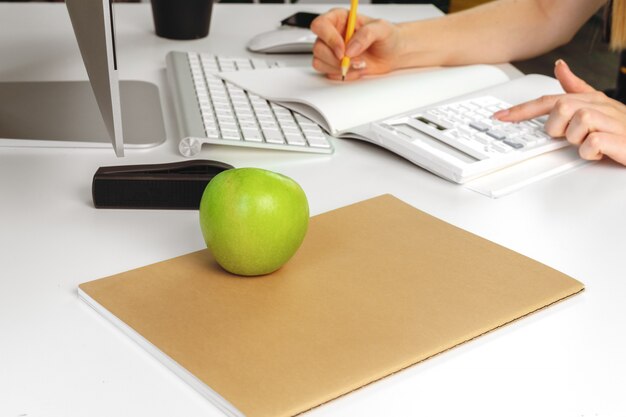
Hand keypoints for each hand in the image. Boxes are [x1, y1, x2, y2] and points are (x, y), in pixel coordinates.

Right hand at [310, 8, 402, 80]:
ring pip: (320, 61)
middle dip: (336, 59)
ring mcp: (331, 51)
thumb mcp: (382, 29)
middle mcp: (332, 34)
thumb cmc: (387, 36)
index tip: (343, 51)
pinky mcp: (333, 65)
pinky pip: (327, 72)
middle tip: (355, 61)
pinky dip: (342, 74)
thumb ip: (366, 34)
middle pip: (318, 47)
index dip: (329, 39)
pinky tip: (356, 69)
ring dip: (339, 67)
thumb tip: (350, 48)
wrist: (393, 53)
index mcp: (339, 19)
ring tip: (359, 64)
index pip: (321, 25)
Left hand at [494, 60, 625, 164]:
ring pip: (574, 123)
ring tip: (589, 144)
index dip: (522, 110)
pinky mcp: (619, 140)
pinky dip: (590, 152)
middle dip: (557, 126)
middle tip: (569, 136)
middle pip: (560, 107)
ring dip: (576, 140)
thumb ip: (576, 88)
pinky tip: (599, 152)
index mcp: (591, 99)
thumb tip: (560, 66)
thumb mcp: (598, 107)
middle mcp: (600, 106)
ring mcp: (610, 122)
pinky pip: (591, 144)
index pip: (550, 100)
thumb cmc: (623, 128)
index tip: (501, 117)